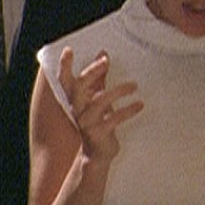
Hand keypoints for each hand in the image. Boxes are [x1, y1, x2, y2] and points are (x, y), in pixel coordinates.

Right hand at [57, 47, 142, 163]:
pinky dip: (128, 110)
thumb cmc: (98, 121)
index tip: (68, 50)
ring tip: (134, 86)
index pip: (64, 81)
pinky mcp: (98, 134)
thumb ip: (100, 77)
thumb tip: (103, 54)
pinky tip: (140, 105)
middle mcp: (76, 110)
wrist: (97, 154)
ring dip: (118, 91)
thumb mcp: (98, 97)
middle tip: (105, 61)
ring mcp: (86, 122)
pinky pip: (113, 119)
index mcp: (74, 100)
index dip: (64, 66)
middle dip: (91, 72)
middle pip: (79, 87)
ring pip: (99, 101)